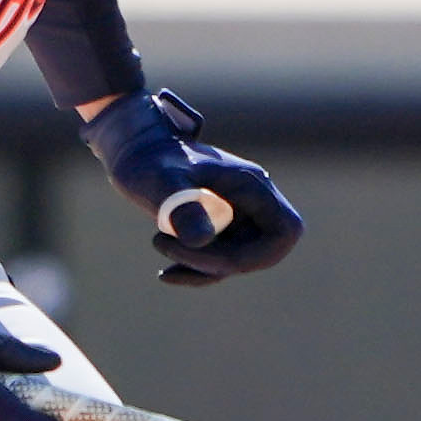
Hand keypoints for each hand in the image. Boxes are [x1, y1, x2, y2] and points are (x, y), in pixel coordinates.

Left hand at [81, 90, 301, 285]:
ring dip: (202, 267)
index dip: (256, 256)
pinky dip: (198, 270)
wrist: (135, 149)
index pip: (285, 232)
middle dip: (220, 263)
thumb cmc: (150, 159)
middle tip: (172, 246)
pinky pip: (221, 260)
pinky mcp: (221, 227)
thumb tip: (201, 240)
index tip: (209, 254)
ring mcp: (239, 216)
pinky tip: (167, 272)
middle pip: (261, 252)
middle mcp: (252, 201)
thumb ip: (182, 207)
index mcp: (252, 185)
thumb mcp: (163, 181)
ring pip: (238, 260)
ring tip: (159, 242)